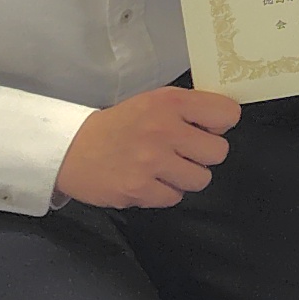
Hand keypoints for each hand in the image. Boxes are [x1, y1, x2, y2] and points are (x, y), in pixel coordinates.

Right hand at [58, 85, 238, 209]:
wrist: (71, 149)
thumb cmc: (120, 125)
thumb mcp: (154, 102)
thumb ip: (189, 109)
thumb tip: (224, 122)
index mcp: (170, 102)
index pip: (227, 113)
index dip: (220, 124)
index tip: (205, 128)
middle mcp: (163, 129)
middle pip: (219, 152)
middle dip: (204, 155)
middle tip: (182, 152)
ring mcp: (151, 161)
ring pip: (201, 179)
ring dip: (185, 177)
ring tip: (164, 168)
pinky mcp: (139, 189)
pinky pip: (175, 197)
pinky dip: (163, 192)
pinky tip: (147, 180)